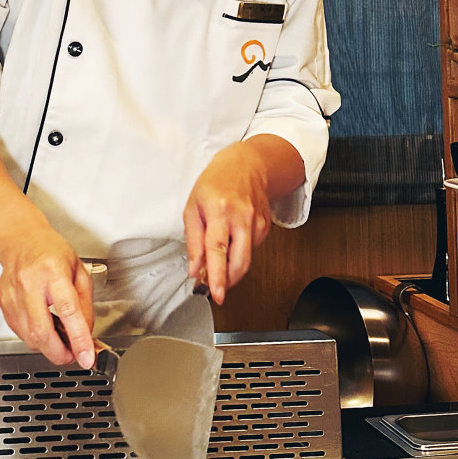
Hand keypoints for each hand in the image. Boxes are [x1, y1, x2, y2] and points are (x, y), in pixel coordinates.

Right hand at [0, 225, 95, 368]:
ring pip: (30, 338)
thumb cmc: (50, 251)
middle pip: (42, 333)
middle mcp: (30, 285)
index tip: (86, 357)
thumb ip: (85, 304)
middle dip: (60, 353)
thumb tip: (86, 334)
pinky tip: (43, 325)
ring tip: (59, 337)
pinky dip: (35, 337)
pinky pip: (21, 333)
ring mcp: (13, 296)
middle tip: (73, 355)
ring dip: (48, 347)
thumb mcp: (79, 271)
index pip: (67, 311)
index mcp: (53, 272)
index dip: (78, 339)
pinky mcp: (4, 305)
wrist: (20, 240)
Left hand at [183, 142, 272, 302]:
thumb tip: (194, 269)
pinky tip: (231, 241)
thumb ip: (193, 241)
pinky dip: (238, 254)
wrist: (246, 165)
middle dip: (227, 282)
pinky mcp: (265, 228)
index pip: (217, 249)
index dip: (216, 275)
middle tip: (214, 289)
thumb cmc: (216, 183)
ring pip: (245, 260)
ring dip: (230, 270)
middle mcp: (241, 217)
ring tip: (216, 264)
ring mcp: (257, 224)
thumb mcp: (193, 207)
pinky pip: (250, 250)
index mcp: (220, 210)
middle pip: (239, 261)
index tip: (215, 293)